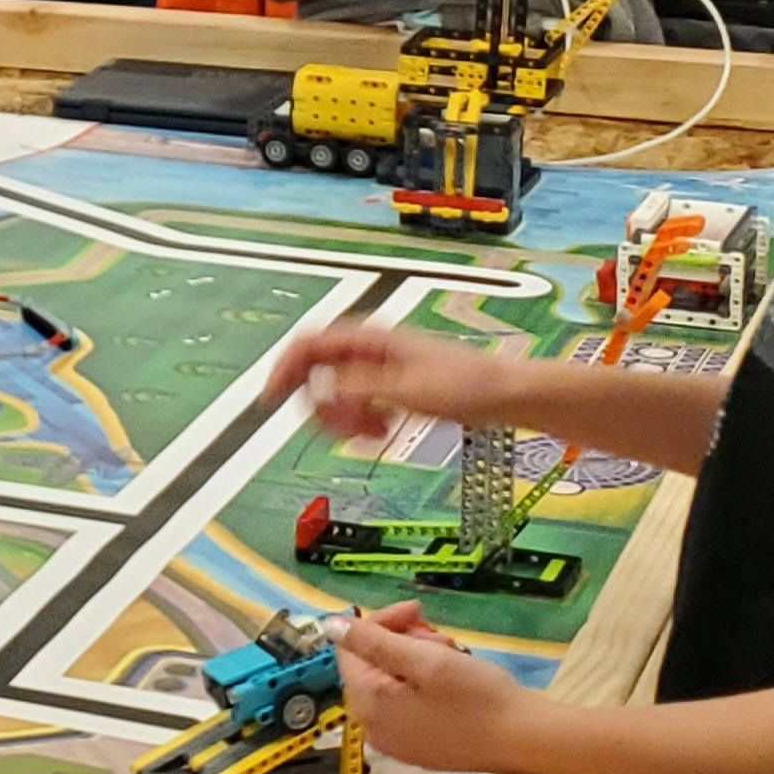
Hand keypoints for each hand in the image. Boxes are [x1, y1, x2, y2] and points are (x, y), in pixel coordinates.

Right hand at [263, 323, 524, 439]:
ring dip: (343, 418)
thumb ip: (357, 389)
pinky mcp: (389, 386)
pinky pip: (356, 403)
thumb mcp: (405, 391)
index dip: (283, 370)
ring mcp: (378, 368)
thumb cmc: (461, 386)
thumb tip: (318, 391)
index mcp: (368, 338)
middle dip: (322, 406)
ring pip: (335, 392)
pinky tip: (382, 432)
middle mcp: (368, 349)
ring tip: (371, 434)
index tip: (270, 402)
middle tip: (340, 432)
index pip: (307, 346)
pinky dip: (360, 421)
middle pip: (317, 372)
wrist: (503, 394)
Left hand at [336, 603, 546, 773]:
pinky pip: (406, 705)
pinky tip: (452, 679)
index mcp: (367, 706)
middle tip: (441, 637)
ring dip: (417, 660)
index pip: (353, 649)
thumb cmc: (476, 696)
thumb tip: (329, 625)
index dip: (383, 623)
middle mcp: (373, 729)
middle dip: (402, 642)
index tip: (418, 611)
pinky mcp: (419, 748)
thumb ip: (372, 641)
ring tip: (452, 656)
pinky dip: (423, 684)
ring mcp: (396, 743)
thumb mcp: (424, 659)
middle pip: (371, 667)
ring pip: (391, 683)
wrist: (525, 740)